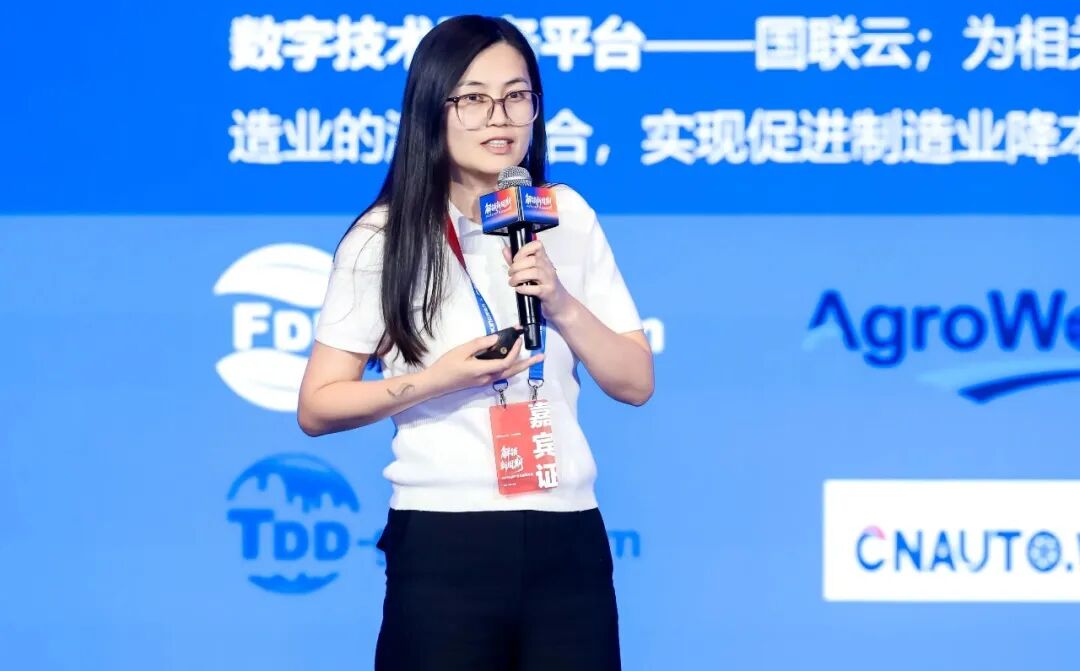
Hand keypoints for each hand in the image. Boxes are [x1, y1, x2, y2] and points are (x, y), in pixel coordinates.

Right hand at [425, 331, 543, 395]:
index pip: (505, 362)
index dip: (514, 352)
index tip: (518, 339)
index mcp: (482, 370)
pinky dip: (510, 367)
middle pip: (512, 371)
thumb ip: (480, 344)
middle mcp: (487, 378)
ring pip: (508, 374)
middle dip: (527, 363)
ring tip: (532, 359)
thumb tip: (496, 338)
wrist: (436, 383)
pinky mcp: (482, 381)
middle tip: (541, 356)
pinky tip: (513, 361)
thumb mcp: (461, 350)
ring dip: (520, 366)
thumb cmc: (446, 365)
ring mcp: (485, 381)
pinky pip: (501, 374)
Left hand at [502, 240, 572, 319]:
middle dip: (517, 266)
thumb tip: (506, 250)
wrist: (560, 304)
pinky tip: (519, 289)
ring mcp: (549, 280)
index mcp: (544, 260)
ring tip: (513, 282)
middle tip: (511, 274)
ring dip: (519, 277)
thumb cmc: (545, 287)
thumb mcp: (532, 272)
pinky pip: (536, 289)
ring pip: (534, 272)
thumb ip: (518, 261)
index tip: (515, 259)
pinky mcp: (548, 292)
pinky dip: (524, 289)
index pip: (537, 246)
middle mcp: (548, 268)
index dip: (524, 250)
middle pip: (533, 260)